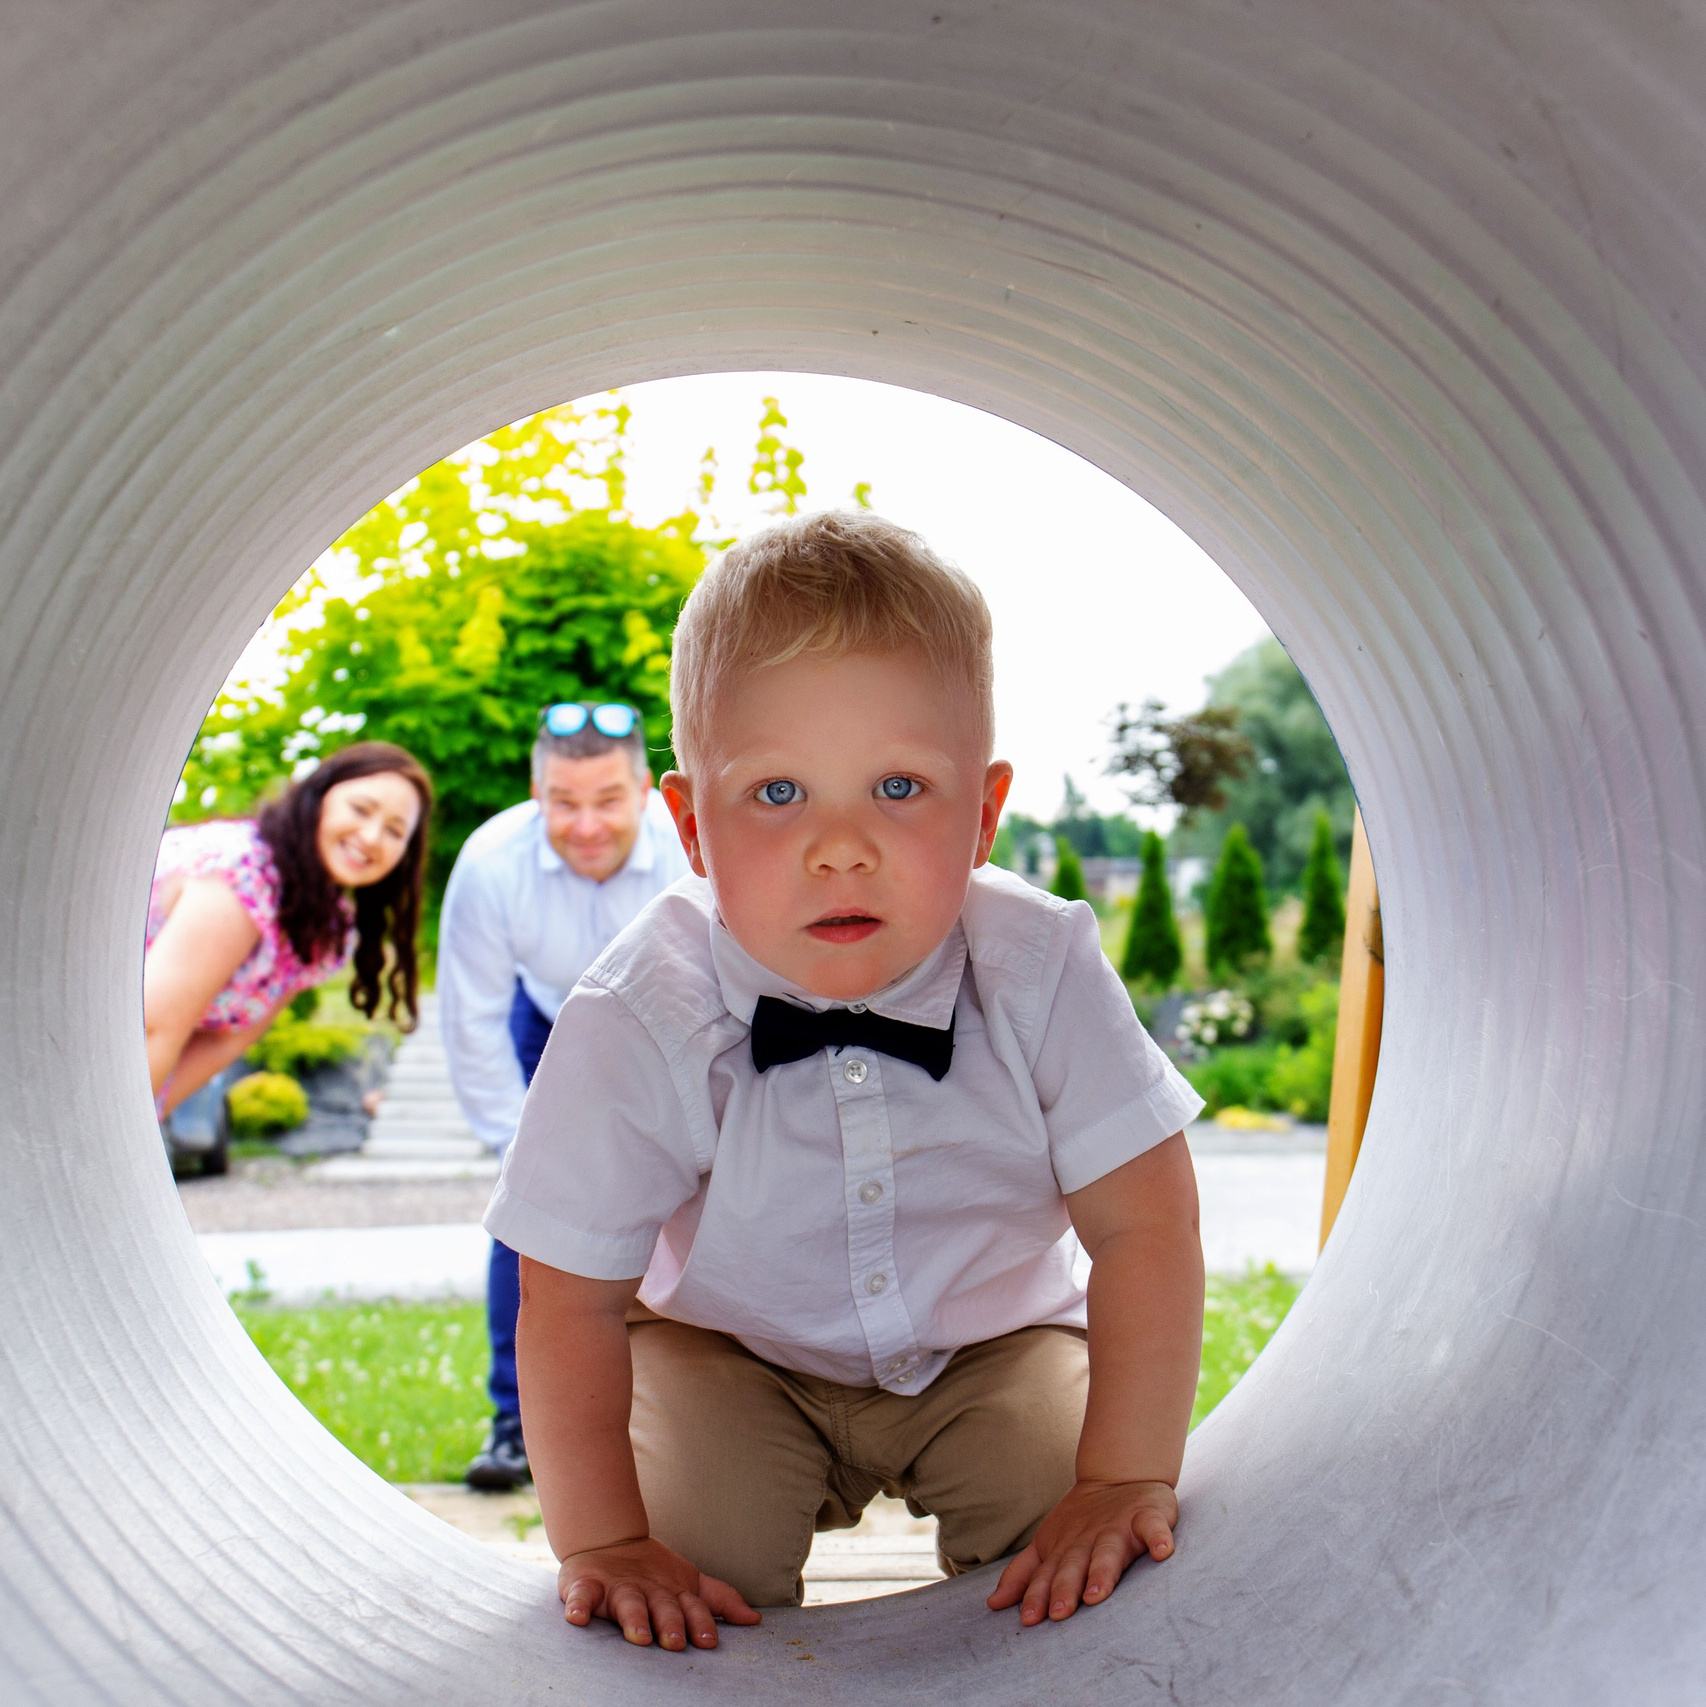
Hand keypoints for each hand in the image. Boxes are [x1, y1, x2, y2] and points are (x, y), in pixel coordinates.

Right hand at [558, 1536, 760, 1649]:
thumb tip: (754, 1619)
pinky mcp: (586, 1584)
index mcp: (672, 1592)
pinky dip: (577, 1605)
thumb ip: (719, 1600)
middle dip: (670, 1623)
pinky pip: (580, 1595)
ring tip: (638, 1635)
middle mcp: (647, 1590)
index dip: (700, 1623)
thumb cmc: (652, 1574)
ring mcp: (617, 1587)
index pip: (691, 1608)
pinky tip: (576, 1617)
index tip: (709, 1642)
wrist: (606, 1540)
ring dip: (634, 1618)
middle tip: (675, 1642)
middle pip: (662, 1606)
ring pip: (627, 1602)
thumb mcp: (688, 1584)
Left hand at [986, 1478, 1177, 1625]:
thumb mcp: (1049, 1546)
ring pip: (1108, 1552)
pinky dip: (1158, 1537)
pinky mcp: (1147, 1517)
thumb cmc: (1084, 1523)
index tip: (1030, 1620)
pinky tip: (1162, 1551)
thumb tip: (993, 1604)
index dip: (1038, 1596)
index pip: (1048, 1575)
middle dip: (1065, 1588)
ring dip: (1102, 1572)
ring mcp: (1118, 1529)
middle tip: (1059, 1612)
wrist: (1121, 1474)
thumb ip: (1024, 1574)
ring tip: (1097, 1593)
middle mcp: (1088, 1541)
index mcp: (1065, 1550)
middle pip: (1074, 1566)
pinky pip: (1154, 1528)